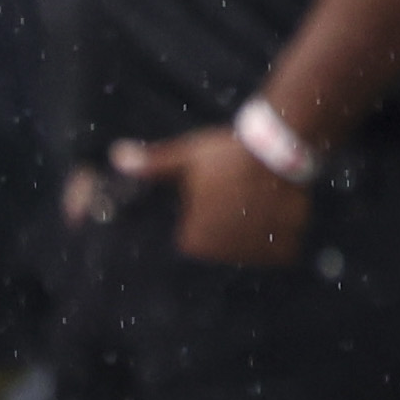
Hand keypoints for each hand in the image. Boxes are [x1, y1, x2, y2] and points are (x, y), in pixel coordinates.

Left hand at [110, 127, 314, 267]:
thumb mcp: (186, 156)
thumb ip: (152, 164)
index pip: (195, 244)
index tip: (215, 202)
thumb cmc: (227, 153)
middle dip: (229, 230)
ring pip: (251, 253)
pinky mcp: (284, 245)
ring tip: (258, 207)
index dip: (203, 223)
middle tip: (239, 200)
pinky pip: (278, 253)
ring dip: (253, 237)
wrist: (279, 146)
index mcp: (196, 237)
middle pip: (224, 250)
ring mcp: (256, 249)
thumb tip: (116, 156)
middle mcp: (225, 250)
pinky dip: (278, 241)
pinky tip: (276, 216)